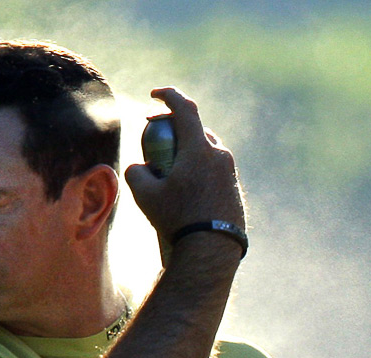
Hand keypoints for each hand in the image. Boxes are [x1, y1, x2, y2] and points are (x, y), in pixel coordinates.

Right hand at [125, 87, 245, 258]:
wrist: (211, 250)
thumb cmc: (176, 220)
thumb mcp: (145, 196)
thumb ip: (136, 173)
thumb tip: (138, 168)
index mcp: (199, 149)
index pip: (185, 108)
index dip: (168, 96)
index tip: (155, 94)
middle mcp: (219, 155)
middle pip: (196, 130)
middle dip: (176, 129)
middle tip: (157, 140)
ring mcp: (231, 173)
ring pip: (207, 151)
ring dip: (188, 153)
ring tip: (170, 173)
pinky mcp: (234, 189)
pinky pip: (215, 171)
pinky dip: (199, 172)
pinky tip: (186, 193)